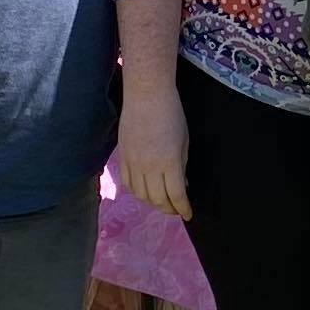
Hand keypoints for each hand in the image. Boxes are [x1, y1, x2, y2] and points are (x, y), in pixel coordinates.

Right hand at [117, 84, 191, 219]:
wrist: (146, 95)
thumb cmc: (172, 115)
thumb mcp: (184, 142)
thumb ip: (182, 166)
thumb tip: (181, 185)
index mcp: (169, 163)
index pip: (175, 195)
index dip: (182, 208)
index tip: (188, 214)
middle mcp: (149, 168)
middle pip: (157, 200)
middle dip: (168, 209)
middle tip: (175, 209)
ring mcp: (133, 163)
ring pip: (141, 195)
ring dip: (152, 202)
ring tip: (161, 201)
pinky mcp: (122, 157)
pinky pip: (127, 183)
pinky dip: (136, 192)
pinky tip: (144, 190)